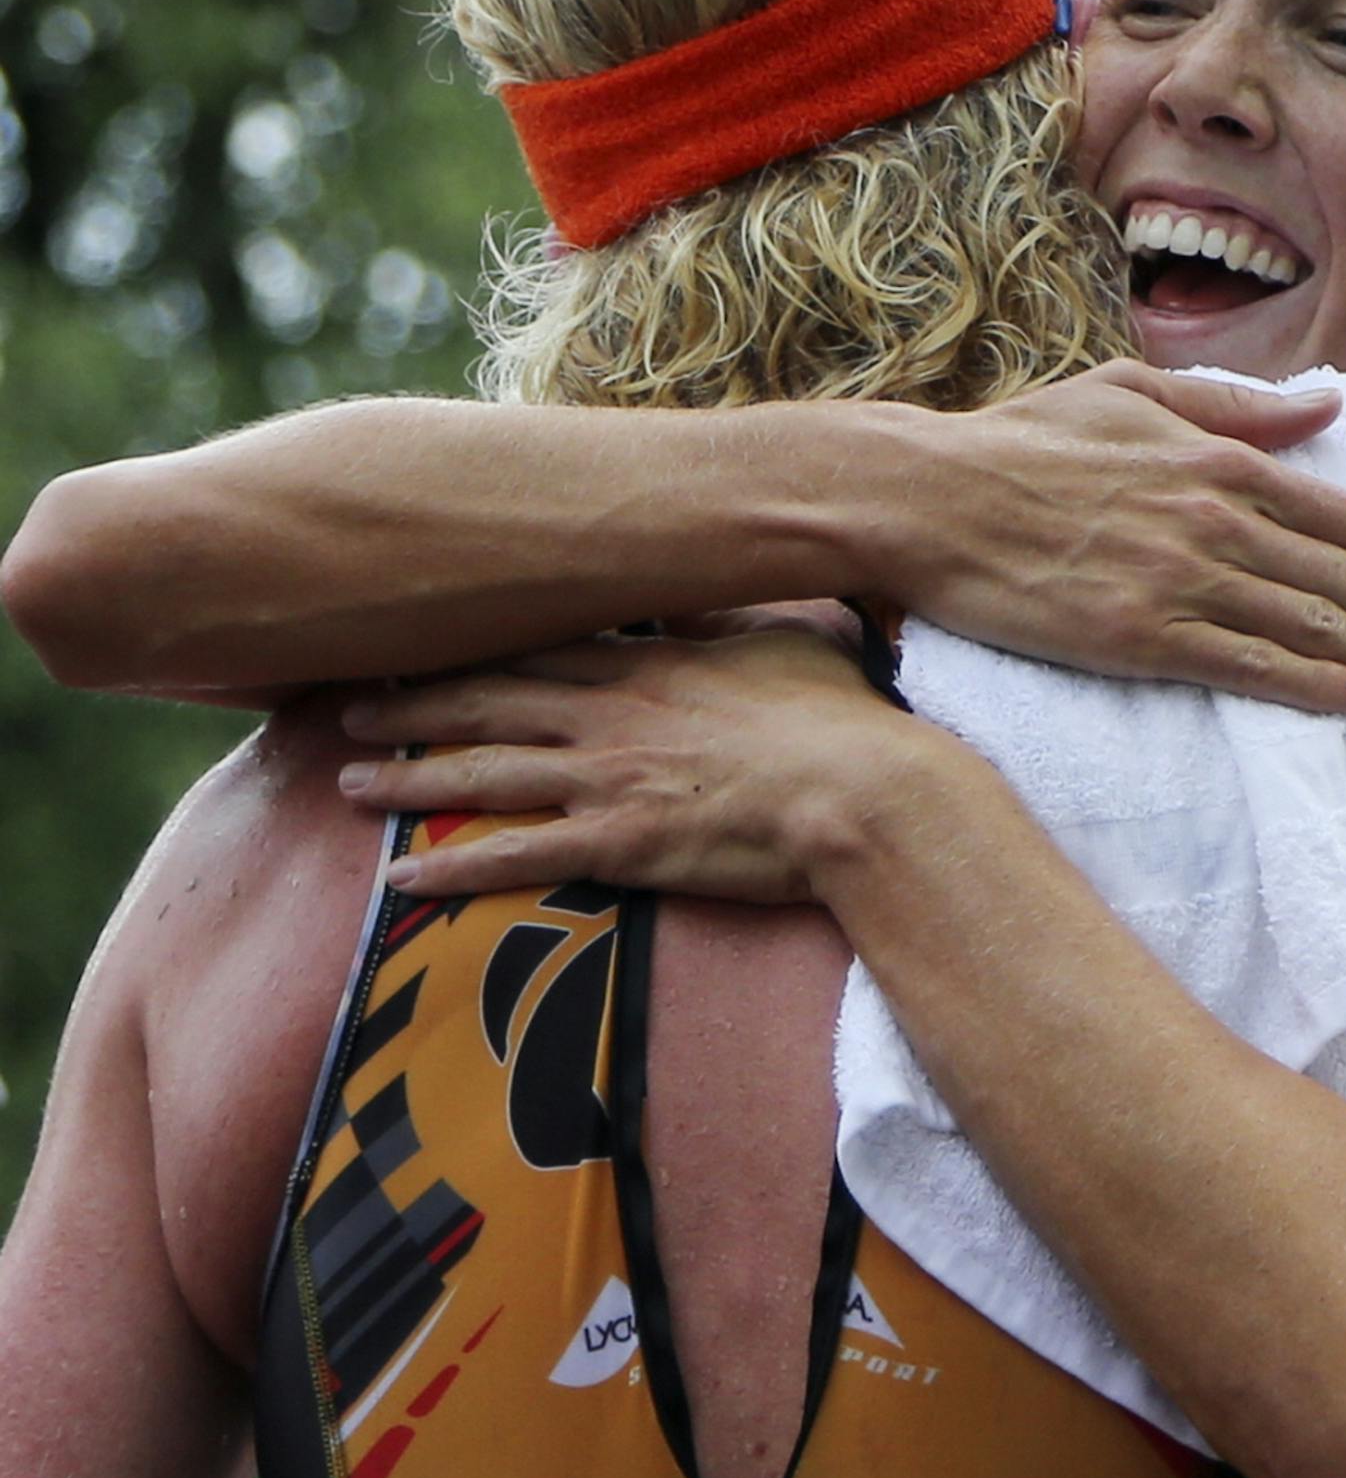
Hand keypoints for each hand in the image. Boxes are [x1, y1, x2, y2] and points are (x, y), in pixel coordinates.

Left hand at [336, 627, 916, 902]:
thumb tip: (719, 602)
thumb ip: (737, 625)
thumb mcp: (791, 643)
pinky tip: (402, 876)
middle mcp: (613, 713)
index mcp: (651, 663)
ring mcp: (611, 777)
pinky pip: (516, 855)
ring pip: (483, 773)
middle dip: (411, 703)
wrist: (868, 794)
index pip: (537, 647)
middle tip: (346, 704)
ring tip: (347, 783)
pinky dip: (454, 865)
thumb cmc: (846, 721)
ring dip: (408, 778)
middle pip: (488, 701)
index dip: (468, 646)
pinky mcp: (621, 843)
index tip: (416, 642)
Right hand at [886, 361, 1345, 711]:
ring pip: (1315, 628)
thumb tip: (1327, 408)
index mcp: (1223, 460)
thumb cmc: (1022, 441)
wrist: (928, 497)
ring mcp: (1180, 581)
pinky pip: (1247, 667)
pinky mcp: (1139, 637)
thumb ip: (1237, 405)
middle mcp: (1218, 519)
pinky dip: (1315, 686)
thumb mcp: (1133, 391)